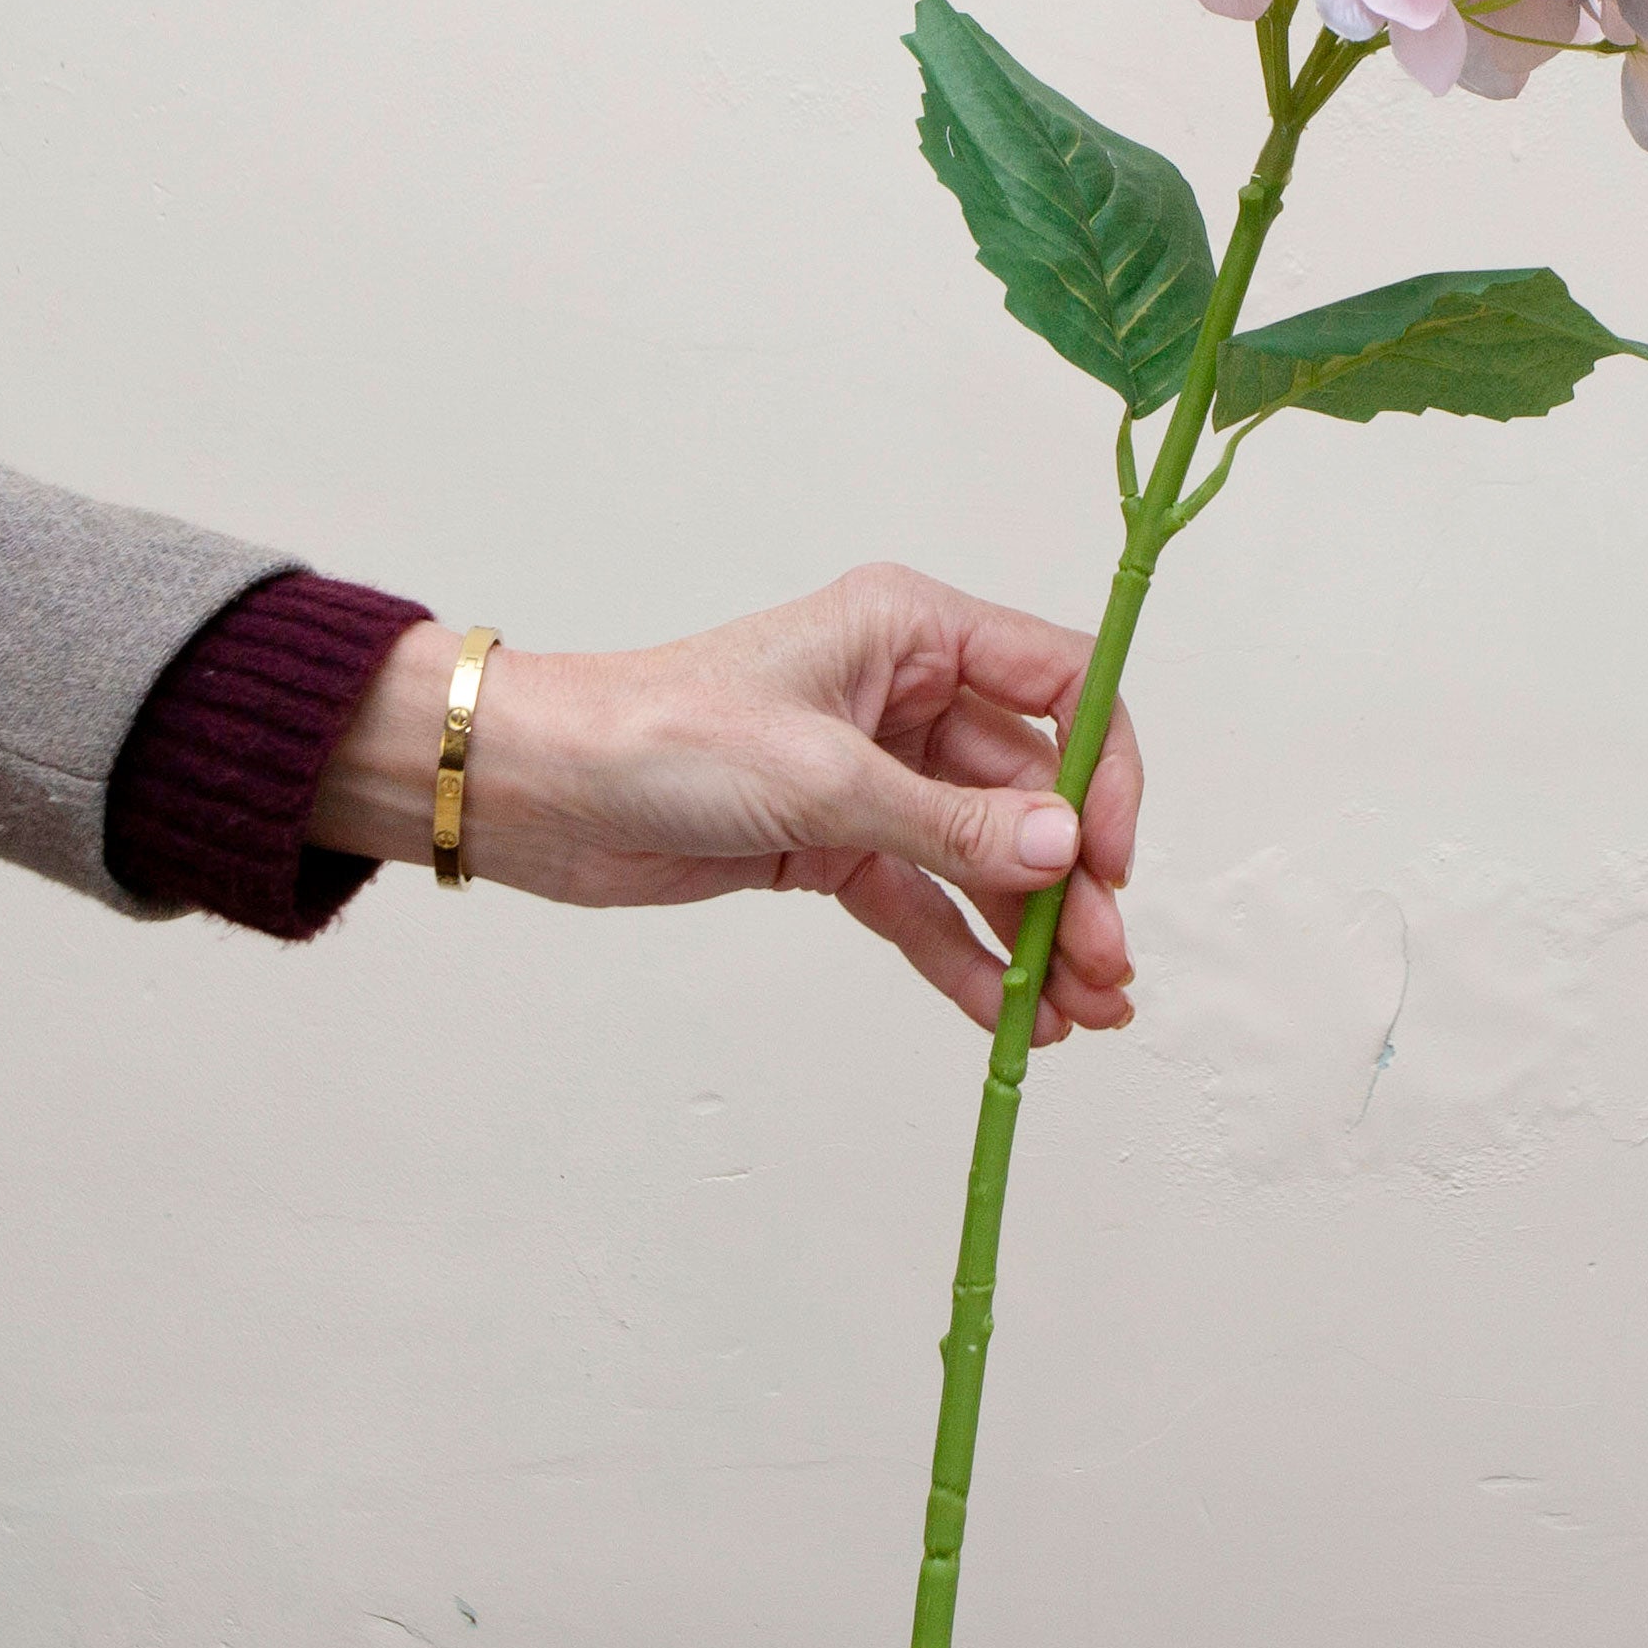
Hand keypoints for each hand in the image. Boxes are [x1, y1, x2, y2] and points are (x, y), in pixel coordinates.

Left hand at [308, 565, 1142, 1042]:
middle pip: (1031, 790)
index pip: (1062, 686)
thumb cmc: (657, 734)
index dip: (1102, 772)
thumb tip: (1060, 852)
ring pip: (984, 858)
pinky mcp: (835, 843)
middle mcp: (905, 696)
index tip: (1108, 860)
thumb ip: (949, 824)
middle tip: (1106, 968)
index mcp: (911, 632)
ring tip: (1077, 1014)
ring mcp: (874, 775)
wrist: (538, 788)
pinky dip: (964, 956)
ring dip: (1032, 933)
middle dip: (1074, 883)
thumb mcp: (820, 778)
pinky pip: (924, 902)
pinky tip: (1005, 1015)